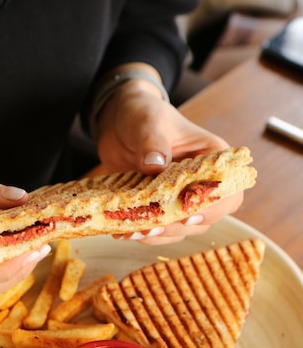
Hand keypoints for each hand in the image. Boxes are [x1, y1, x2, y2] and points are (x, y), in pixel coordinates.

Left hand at [95, 70, 243, 243]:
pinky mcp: (157, 207)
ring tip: (132, 230)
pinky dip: (142, 233)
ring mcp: (178, 198)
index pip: (228, 191)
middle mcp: (200, 183)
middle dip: (177, 226)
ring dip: (157, 234)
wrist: (118, 121)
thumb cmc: (143, 113)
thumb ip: (152, 140)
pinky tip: (122, 230)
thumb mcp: (148, 120)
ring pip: (179, 229)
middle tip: (150, 227)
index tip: (188, 214)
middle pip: (203, 218)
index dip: (213, 207)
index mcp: (212, 159)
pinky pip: (156, 228)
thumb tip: (155, 163)